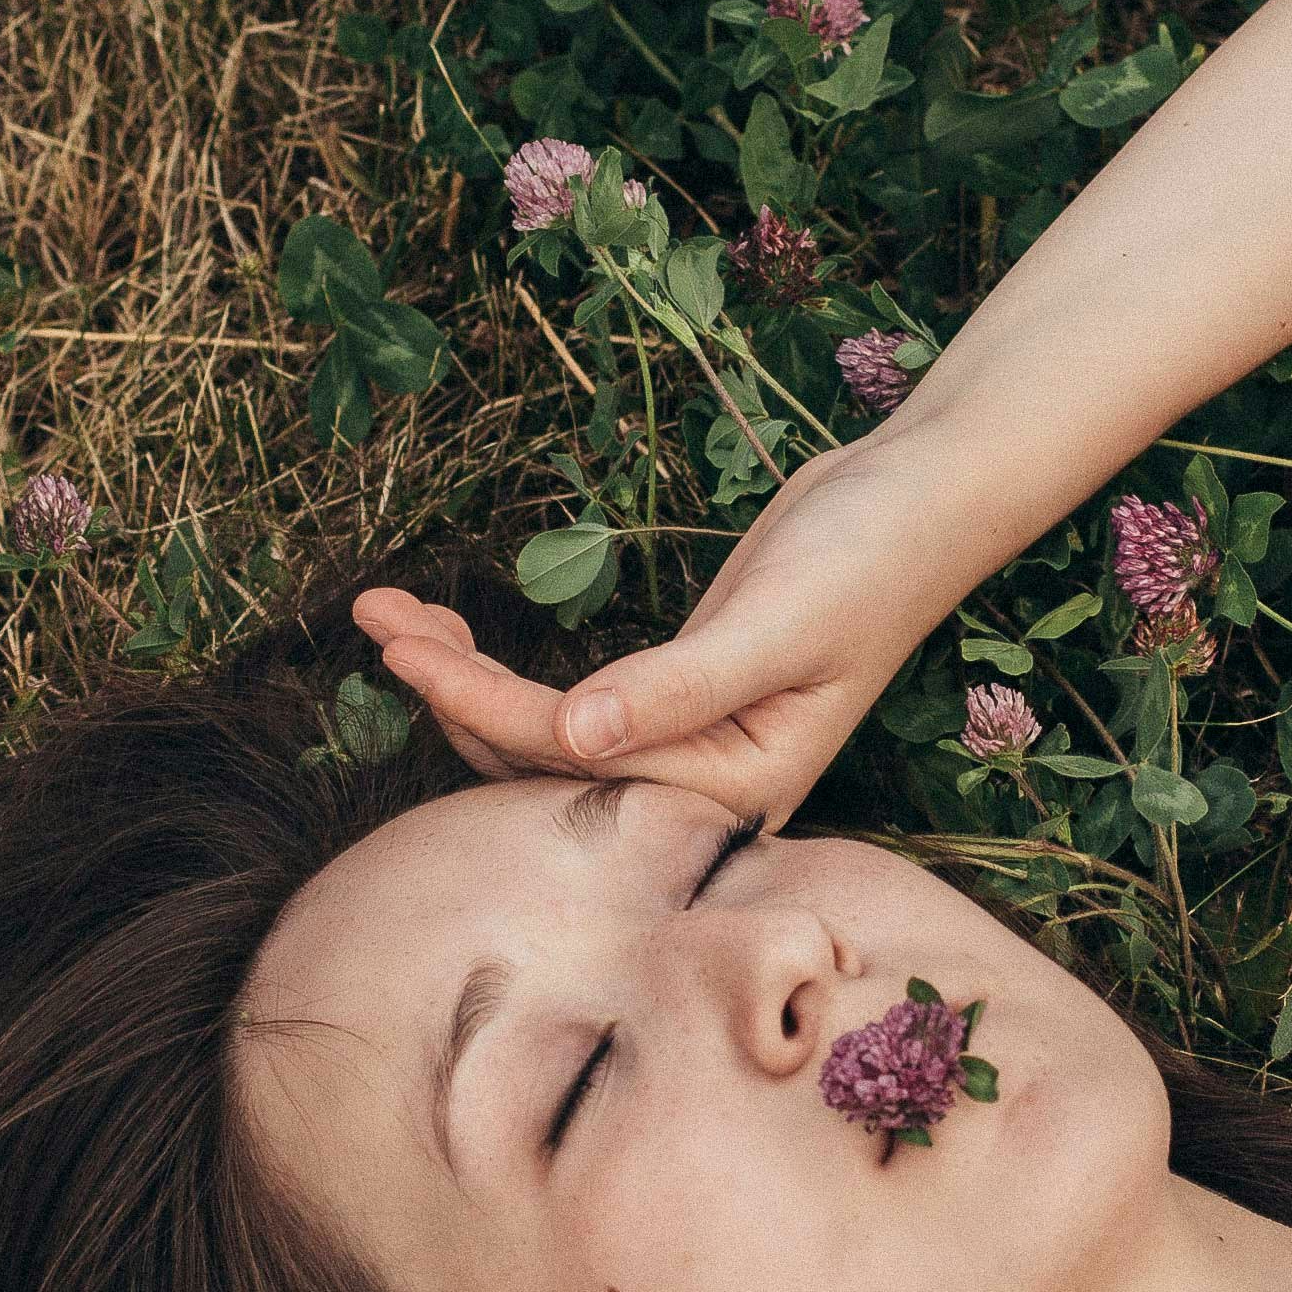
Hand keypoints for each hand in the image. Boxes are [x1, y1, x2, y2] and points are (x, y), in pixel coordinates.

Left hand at [354, 410, 994, 826]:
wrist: (918, 499)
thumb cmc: (869, 560)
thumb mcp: (777, 625)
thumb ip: (677, 689)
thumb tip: (574, 736)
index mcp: (731, 792)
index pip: (575, 762)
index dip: (480, 705)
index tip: (404, 649)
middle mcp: (700, 786)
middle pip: (542, 762)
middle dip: (450, 691)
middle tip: (373, 619)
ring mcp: (682, 748)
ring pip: (543, 734)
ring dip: (463, 675)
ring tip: (390, 613)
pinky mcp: (667, 701)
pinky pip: (564, 706)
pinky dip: (501, 667)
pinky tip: (451, 630)